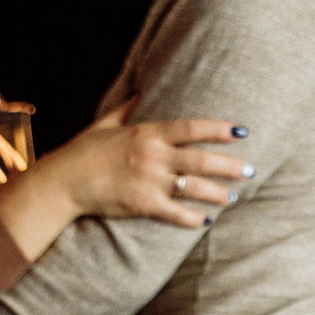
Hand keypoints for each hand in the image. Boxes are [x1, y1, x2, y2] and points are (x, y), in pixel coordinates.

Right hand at [42, 100, 252, 226]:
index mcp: (147, 133)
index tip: (242, 131)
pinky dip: (193, 219)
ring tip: (233, 197)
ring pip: (194, 188)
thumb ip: (126, 109)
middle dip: (231, 166)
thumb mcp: (105, 124)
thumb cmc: (83, 152)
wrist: (63, 183)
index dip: (220, 129)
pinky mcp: (143, 205)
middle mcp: (153, 156)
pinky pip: (176, 214)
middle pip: (202, 160)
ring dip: (218, 194)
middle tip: (250, 170)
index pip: (192, 128)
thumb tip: (139, 92)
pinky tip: (205, 222)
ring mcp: (149, 181)